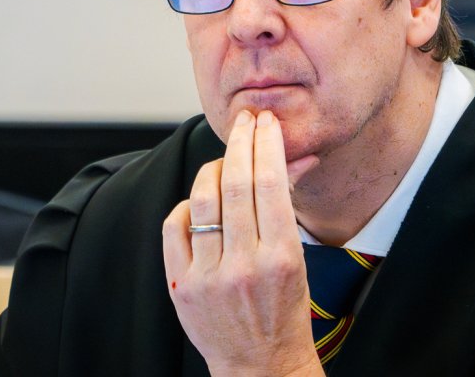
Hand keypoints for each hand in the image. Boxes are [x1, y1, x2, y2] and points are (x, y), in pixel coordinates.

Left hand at [162, 110, 321, 376]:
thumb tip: (291, 159)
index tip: (265, 124)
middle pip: (236, 184)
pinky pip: (175, 227)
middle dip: (240, 142)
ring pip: (203, 200)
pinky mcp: (182, 284)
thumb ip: (286, 212)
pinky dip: (186, 206)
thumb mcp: (299, 262)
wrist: (260, 365)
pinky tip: (199, 202)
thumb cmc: (285, 312)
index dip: (265, 144)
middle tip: (244, 121)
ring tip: (223, 158)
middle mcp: (245, 265)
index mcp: (282, 257)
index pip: (270, 184)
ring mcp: (209, 275)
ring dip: (213, 168)